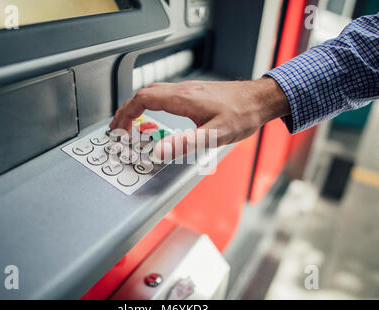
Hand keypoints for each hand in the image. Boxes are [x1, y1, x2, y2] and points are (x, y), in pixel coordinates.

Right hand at [109, 77, 289, 158]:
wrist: (260, 99)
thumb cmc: (242, 114)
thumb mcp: (215, 134)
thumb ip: (185, 143)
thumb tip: (159, 151)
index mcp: (182, 99)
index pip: (142, 100)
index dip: (126, 114)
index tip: (119, 129)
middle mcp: (182, 90)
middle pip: (143, 94)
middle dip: (126, 110)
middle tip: (118, 128)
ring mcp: (188, 90)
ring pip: (153, 92)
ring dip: (138, 106)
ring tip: (131, 123)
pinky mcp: (194, 93)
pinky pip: (164, 95)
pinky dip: (151, 104)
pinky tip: (156, 116)